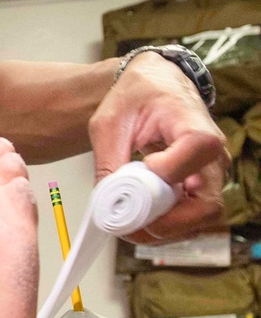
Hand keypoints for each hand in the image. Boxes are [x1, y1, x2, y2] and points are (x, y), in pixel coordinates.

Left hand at [89, 53, 226, 241]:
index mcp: (194, 125)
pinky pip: (192, 219)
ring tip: (130, 225)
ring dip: (165, 230)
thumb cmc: (137, 97)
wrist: (154, 87)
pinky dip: (167, 227)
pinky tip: (140, 221)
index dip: (170, 169)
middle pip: (207, 204)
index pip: (199, 151)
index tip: (144, 167)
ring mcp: (210, 175)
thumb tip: (106, 205)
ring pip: (201, 218)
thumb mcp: (110, 122)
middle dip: (168, 223)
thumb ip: (108, 162)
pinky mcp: (201, 188)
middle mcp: (213, 155)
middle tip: (131, 224)